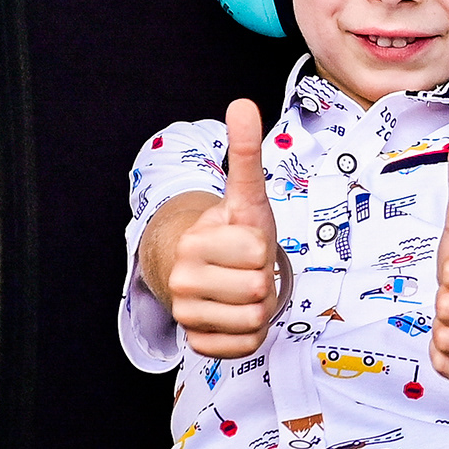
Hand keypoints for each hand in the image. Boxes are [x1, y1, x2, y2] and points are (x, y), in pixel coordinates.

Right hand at [164, 99, 285, 359]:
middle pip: (260, 288)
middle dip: (264, 278)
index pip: (258, 250)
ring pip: (255, 319)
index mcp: (196, 241)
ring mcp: (188, 314)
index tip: (246, 239)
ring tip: (243, 288)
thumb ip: (244, 152)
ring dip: (260, 306)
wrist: (202, 269)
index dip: (263, 245)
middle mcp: (184, 279)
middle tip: (248, 268)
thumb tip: (242, 103)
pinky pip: (245, 345)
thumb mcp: (245, 193)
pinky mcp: (198, 343)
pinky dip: (251, 333)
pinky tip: (237, 313)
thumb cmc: (232, 230)